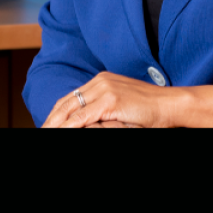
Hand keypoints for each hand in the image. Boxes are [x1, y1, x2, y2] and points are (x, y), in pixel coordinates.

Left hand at [42, 72, 212, 127]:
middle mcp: (99, 81)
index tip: (47, 126)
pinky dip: (68, 127)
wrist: (171, 105)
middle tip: (41, 131)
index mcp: (101, 80)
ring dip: (55, 125)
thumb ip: (102, 110)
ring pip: (70, 110)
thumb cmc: (150, 110)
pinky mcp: (110, 100)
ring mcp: (104, 89)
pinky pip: (81, 118)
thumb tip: (82, 121)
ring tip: (46, 132)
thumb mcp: (121, 106)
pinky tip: (60, 132)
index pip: (70, 98)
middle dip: (51, 121)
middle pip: (65, 103)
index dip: (56, 114)